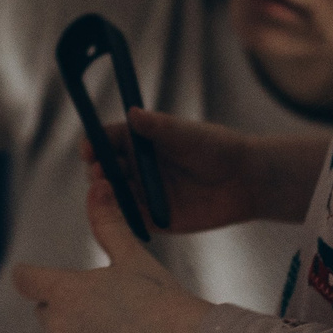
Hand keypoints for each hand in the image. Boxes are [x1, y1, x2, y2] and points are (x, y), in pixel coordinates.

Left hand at [11, 172, 210, 332]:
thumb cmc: (160, 297)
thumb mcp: (132, 257)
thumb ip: (107, 223)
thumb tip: (97, 183)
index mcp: (64, 291)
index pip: (25, 280)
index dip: (32, 276)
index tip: (38, 277)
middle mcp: (58, 327)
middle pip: (47, 312)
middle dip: (66, 307)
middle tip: (108, 305)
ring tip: (123, 331)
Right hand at [88, 110, 324, 232]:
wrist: (244, 181)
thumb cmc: (216, 148)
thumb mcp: (186, 134)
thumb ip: (158, 127)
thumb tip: (133, 113)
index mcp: (140, 142)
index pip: (107, 141)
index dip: (94, 144)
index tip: (88, 148)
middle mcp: (138, 167)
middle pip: (104, 169)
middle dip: (98, 171)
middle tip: (100, 172)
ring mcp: (145, 193)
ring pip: (114, 196)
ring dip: (106, 195)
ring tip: (108, 191)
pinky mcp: (155, 218)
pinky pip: (132, 220)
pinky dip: (123, 218)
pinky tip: (121, 215)